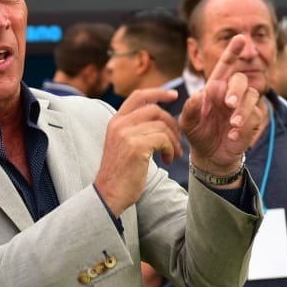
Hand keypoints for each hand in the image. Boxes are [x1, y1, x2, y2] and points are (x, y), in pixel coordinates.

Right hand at [94, 87, 183, 214]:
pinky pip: (163, 139)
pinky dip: (170, 149)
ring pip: (162, 126)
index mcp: (116, 121)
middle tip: (177, 142)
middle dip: (172, 124)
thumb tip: (160, 118)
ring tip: (173, 155)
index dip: (158, 93)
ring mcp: (126, 134)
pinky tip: (167, 160)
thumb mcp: (124, 144)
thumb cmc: (121, 173)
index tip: (174, 96)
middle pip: (155, 110)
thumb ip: (135, 129)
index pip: (139, 96)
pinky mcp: (136, 146)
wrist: (110, 194)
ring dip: (173, 141)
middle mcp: (119, 124)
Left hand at [179, 34, 266, 171]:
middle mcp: (231, 93)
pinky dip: (245, 125)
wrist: (209, 155)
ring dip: (242, 110)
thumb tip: (199, 94)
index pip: (225, 65)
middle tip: (229, 103)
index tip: (240, 37)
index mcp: (215, 87)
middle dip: (236, 89)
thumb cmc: (197, 132)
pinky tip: (233, 135)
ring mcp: (243, 106)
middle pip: (241, 79)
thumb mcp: (187, 122)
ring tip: (232, 124)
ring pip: (251, 96)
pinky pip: (255, 115)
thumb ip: (191, 108)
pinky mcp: (252, 120)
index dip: (232, 51)